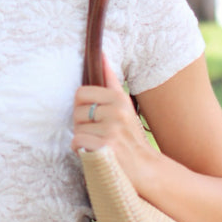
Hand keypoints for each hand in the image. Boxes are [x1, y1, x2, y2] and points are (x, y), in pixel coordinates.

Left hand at [71, 56, 153, 187]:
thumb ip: (111, 81)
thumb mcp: (125, 105)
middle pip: (76, 111)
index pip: (80, 93)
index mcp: (119, 98)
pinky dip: (80, 149)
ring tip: (99, 143)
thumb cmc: (130, 136)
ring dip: (82, 139)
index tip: (94, 117)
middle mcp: (117, 111)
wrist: (146, 168)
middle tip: (98, 133)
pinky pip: (76, 142)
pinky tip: (94, 151)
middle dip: (81, 124)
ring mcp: (112, 129)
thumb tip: (101, 54)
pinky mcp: (106, 147)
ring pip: (76, 129)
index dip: (82, 107)